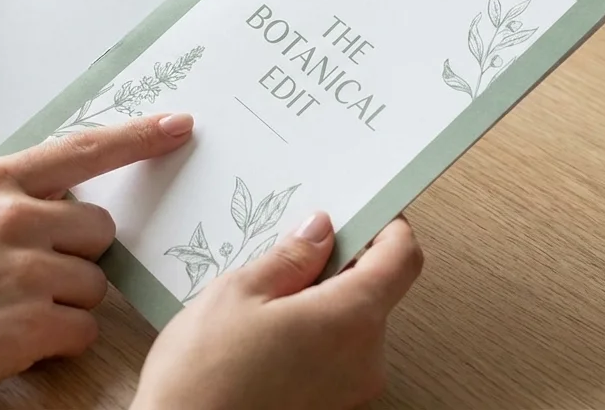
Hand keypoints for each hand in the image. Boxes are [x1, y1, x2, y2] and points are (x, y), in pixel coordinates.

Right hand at [0, 113, 195, 409]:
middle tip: (27, 282)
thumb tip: (47, 201)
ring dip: (65, 306)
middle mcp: (11, 215)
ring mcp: (24, 267)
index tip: (176, 126)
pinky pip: (83, 329)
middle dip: (76, 257)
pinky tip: (10, 344)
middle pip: (98, 228)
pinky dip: (56, 344)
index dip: (135, 139)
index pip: (79, 151)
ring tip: (5, 316)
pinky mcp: (32, 321)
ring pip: (94, 284)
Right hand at [132, 213, 423, 409]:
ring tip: (265, 301)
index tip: (365, 213)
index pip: (402, 259)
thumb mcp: (238, 293)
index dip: (389, 228)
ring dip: (323, 302)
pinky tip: (267, 335)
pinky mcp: (332, 408)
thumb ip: (291, 258)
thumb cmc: (202, 378)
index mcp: (349, 319)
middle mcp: (364, 359)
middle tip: (291, 253)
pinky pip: (338, 356)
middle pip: (377, 292)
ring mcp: (352, 391)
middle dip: (341, 266)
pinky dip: (314, 335)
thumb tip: (320, 231)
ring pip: (354, 325)